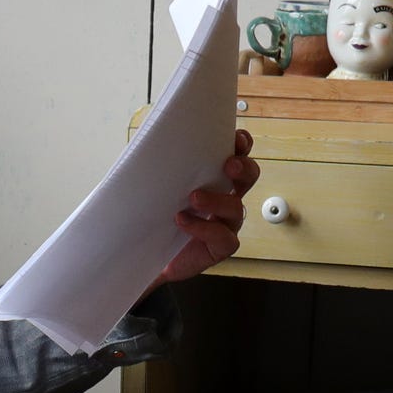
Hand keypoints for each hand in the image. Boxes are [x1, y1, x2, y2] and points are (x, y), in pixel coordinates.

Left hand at [155, 129, 260, 289]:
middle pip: (248, 178)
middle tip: (229, 164)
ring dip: (217, 199)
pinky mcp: (220, 247)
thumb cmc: (154, 216)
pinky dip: (205, 228)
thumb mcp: (154, 187)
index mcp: (214, 179)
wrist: (143, 254)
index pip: (236, 156)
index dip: (241, 145)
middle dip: (244, 168)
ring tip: (193, 197)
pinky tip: (183, 221)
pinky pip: (224, 237)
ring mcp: (226, 224)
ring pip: (236, 208)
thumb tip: (149, 142)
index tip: (237, 137)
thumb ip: (159, 167)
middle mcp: (225, 198)